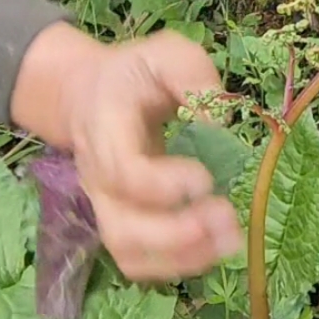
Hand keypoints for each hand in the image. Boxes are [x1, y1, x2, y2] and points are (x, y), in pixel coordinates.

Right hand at [10, 22, 241, 281]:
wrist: (89, 94)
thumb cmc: (135, 74)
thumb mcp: (164, 53)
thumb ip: (192, 74)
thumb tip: (218, 118)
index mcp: (105, 129)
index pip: (122, 171)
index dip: (161, 184)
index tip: (205, 179)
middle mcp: (98, 178)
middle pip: (121, 227)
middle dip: (176, 233)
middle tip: (226, 218)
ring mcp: (106, 205)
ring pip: (129, 251)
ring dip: (180, 257)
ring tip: (229, 241)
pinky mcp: (120, 222)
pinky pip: (139, 260)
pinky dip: (175, 265)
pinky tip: (214, 250)